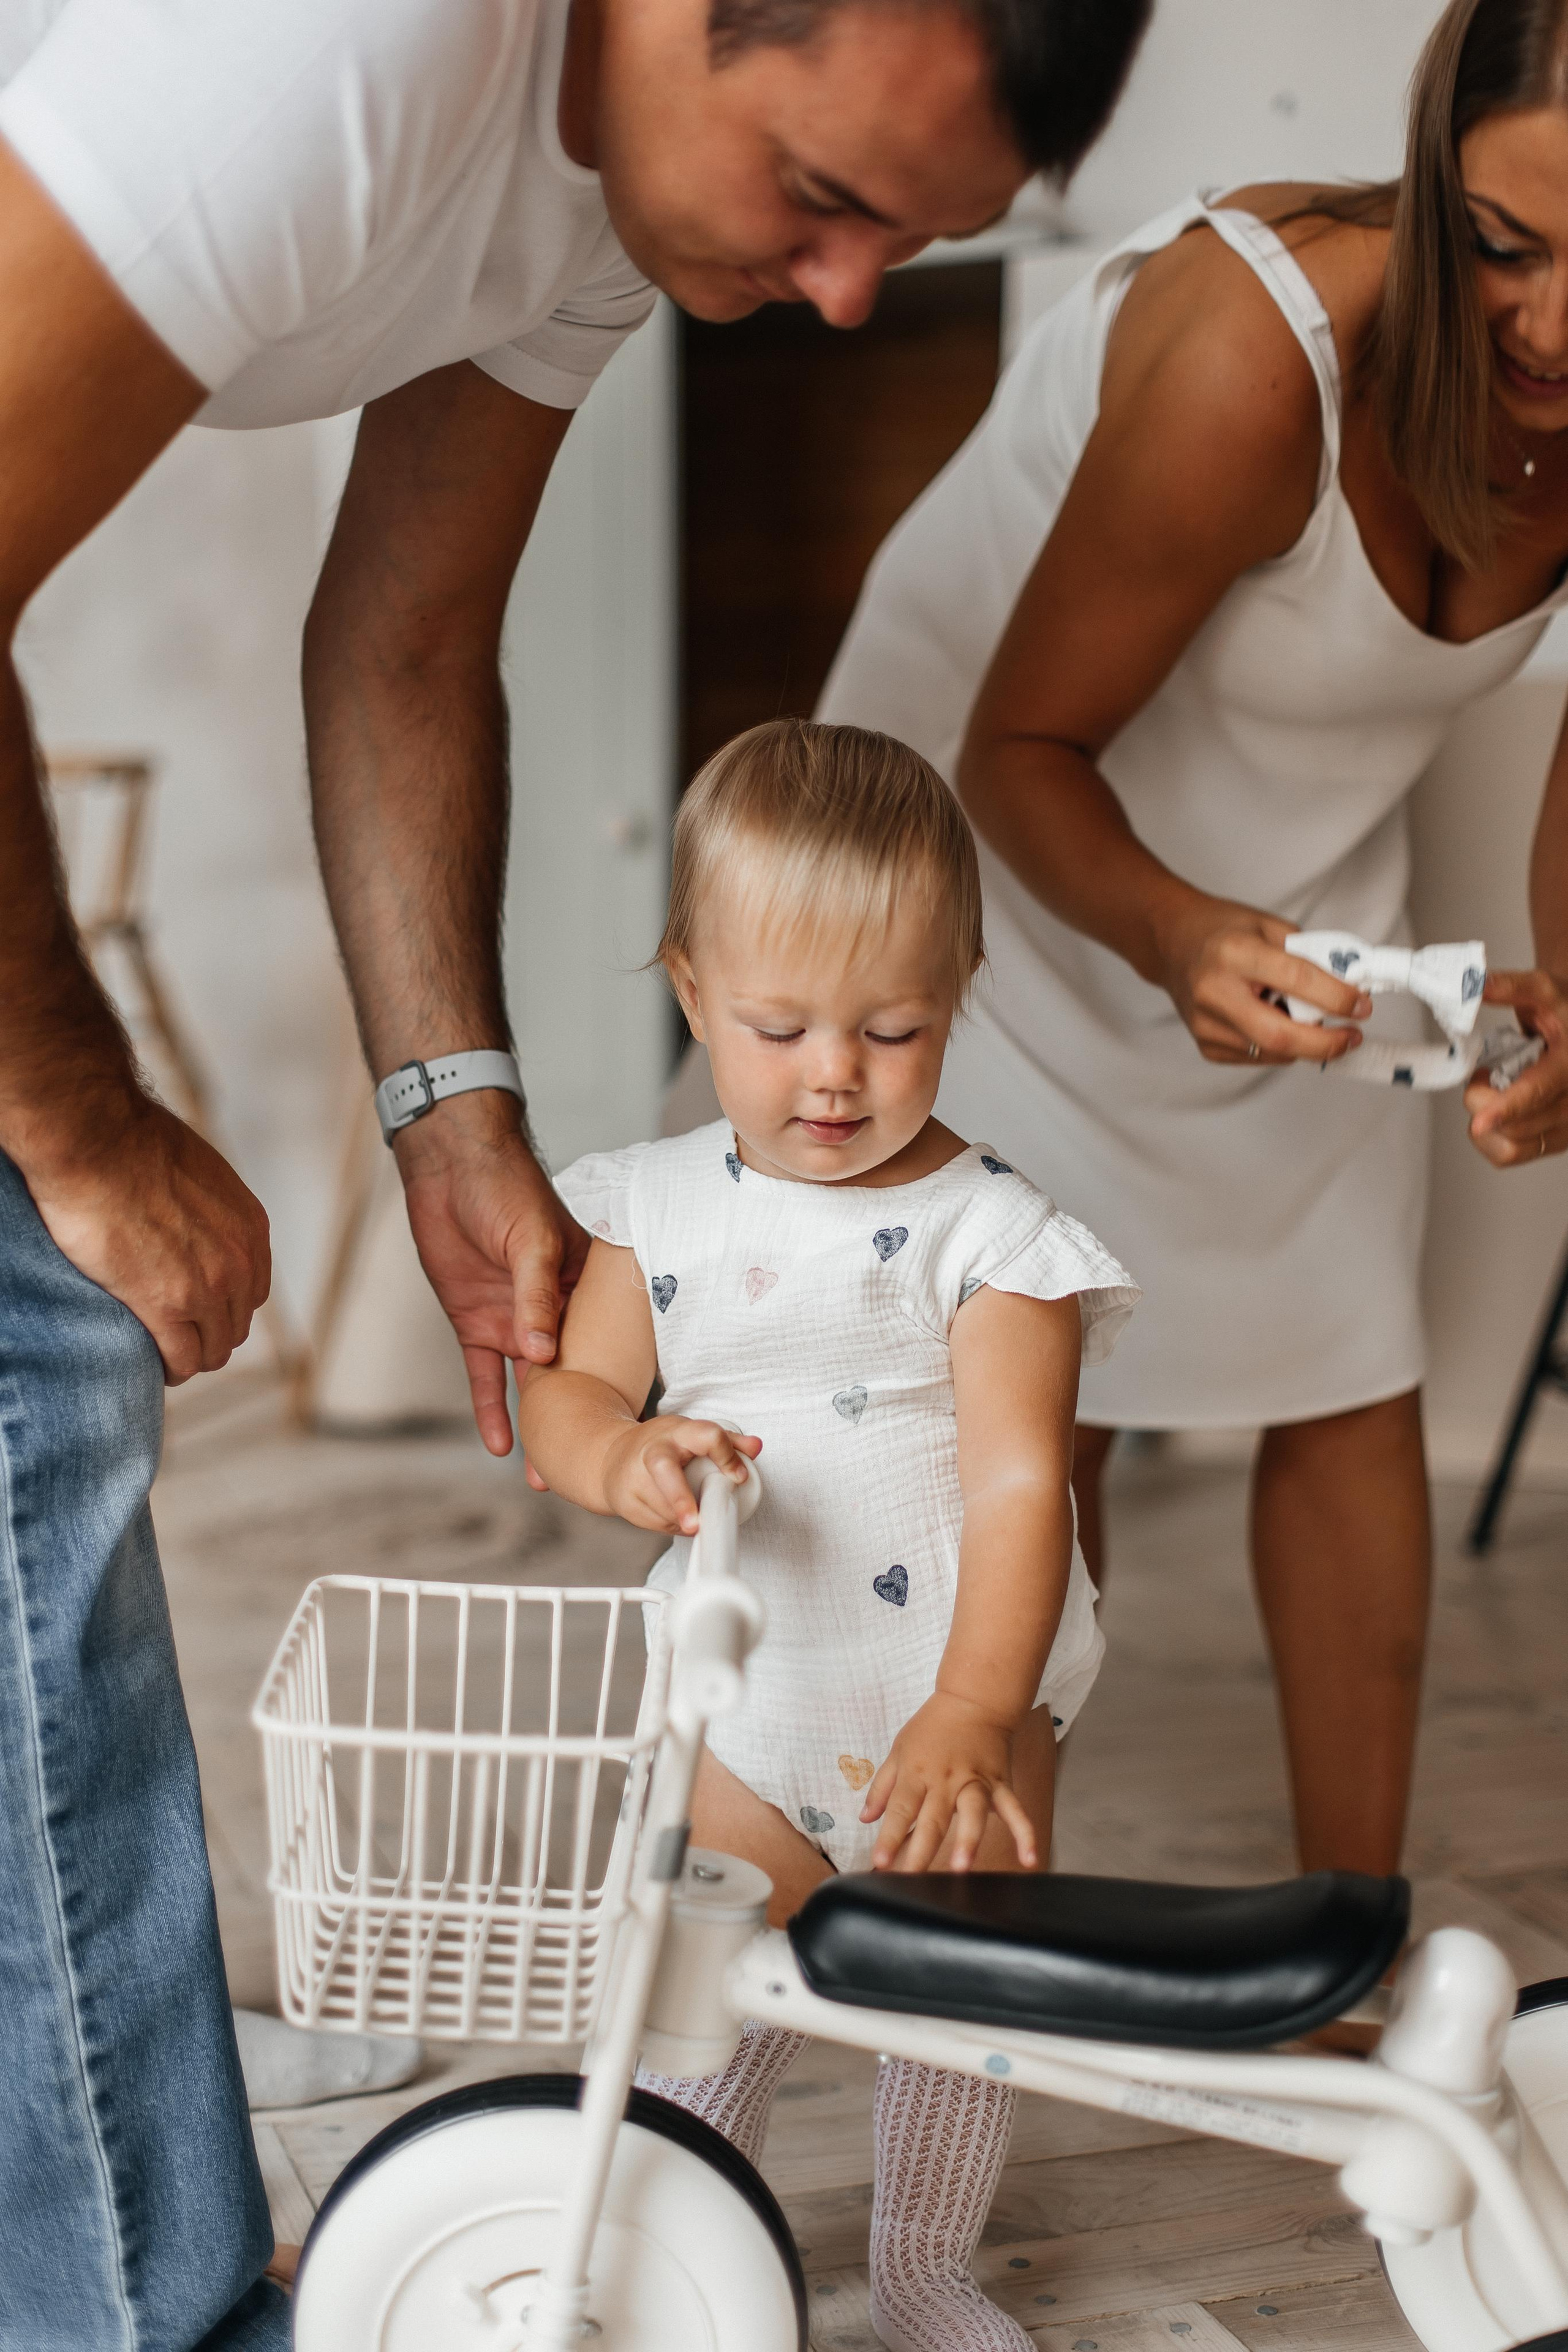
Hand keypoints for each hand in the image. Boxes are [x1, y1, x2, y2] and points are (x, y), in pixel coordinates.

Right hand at [23, 1096, 269, 1382]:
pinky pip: (182, 1360)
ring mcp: (207, 1289)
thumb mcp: (200, 1173)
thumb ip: (208, 1207)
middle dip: (211, 1334)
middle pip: (235, 1324)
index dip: (226, 1307)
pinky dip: (172, 1369)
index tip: (202, 1312)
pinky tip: (158, 1367)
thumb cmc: (136, 1145)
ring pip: (213, 1349)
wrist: (101, 1144)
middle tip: (182, 1337)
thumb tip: (191, 1216)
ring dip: (194, 1355)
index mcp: (250, 1229)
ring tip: (168, 1355)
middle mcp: (240, 1263)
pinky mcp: (167, 1308)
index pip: (252, 1290)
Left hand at [395, 1091, 590, 1456]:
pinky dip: (490, 1410)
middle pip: (573, 1377)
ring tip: (545, 1477)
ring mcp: (516, 1322)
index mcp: (586, 1289)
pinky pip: (484, 1377)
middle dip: (581, 1422)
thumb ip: (537, 1297)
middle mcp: (555, 1313)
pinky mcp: (476, 1325)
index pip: (611, 1345)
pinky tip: (499, 1446)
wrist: (449, 1166)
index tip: (637, 1429)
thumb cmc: (507, 1187)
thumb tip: (544, 1355)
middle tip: (591, 1470)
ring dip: (537, 1427)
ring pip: (530, 1386)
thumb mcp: (533, 1239)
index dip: (624, 1384)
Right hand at [601, 1416, 760, 1535]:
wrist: (610, 1458)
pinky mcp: (626, 1504)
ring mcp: (634, 1479)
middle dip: (680, 1499)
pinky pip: (657, 1525)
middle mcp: (652, 1452)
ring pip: (664, 1509)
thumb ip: (727, 1441)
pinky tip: (674, 1517)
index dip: (726, 1455)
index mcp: (676, 1433)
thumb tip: (756, 1447)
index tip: (739, 1477)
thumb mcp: (691, 1434)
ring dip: (685, 1519)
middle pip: (665, 1472)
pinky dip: (673, 1526)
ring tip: (695, 1514)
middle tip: (695, 1525)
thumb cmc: (662, 1446)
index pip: (705, 1436)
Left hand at [861, 1691, 1036, 1872]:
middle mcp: (946, 1780)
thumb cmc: (932, 1727)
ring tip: (962, 1867)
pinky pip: (1014, 1810)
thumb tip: (865, 1819)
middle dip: (921, 1849)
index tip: (880, 1861)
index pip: (900, 1808)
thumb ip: (882, 1787)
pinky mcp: (1000, 1783)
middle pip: (933, 1818)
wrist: (974, 1699)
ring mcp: (975, 1782)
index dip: (889, 1835)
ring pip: (972, 1813)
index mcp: (917, 1772)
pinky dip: (1024, 1833)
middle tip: (911, 1877)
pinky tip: (1029, 1858)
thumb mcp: (899, 1750)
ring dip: (967, 1839)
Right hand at [1153, 894, 1372, 1065]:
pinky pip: (1258, 1056)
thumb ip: (1308, 956)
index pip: (1297, 980)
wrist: (1171, 943)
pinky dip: (1280, 1046)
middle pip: (1281, 1035)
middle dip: (1326, 1042)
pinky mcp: (1206, 1045)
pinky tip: (1277, 1022)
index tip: (1362, 1005)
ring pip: (1273, 1052)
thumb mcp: (1268, 926)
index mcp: (1234, 953)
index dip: (1337, 997)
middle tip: (1352, 1037)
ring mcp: (1207, 1024)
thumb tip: (1348, 987)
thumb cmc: (1220, 931)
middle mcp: (1215, 992)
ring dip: (1305, 1042)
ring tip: (1312, 1021)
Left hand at [1464, 968, 1567, 1166]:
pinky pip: (1510, 1154)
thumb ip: (1509, 987)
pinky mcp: (1557, 1139)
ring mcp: (1567, 1125)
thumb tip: (1473, 985)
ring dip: (1489, 1119)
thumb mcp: (1544, 990)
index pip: (1536, 1092)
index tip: (1480, 1121)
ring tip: (1499, 1087)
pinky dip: (1492, 1136)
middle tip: (1488, 1070)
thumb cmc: (1567, 1011)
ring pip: (1511, 1144)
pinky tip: (1498, 1111)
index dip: (1505, 1107)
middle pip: (1513, 1123)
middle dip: (1484, 1097)